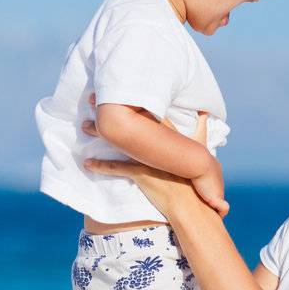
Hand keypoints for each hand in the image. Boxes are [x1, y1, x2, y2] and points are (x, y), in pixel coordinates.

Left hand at [80, 97, 225, 218]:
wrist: (192, 202)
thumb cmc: (196, 177)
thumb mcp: (201, 149)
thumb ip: (201, 130)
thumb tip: (205, 113)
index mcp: (168, 135)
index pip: (146, 110)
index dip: (130, 98)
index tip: (116, 86)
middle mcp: (155, 144)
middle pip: (128, 121)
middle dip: (109, 109)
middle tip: (91, 97)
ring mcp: (146, 158)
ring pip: (117, 141)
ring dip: (99, 133)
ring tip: (83, 125)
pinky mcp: (140, 174)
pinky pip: (116, 168)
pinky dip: (100, 166)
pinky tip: (87, 163)